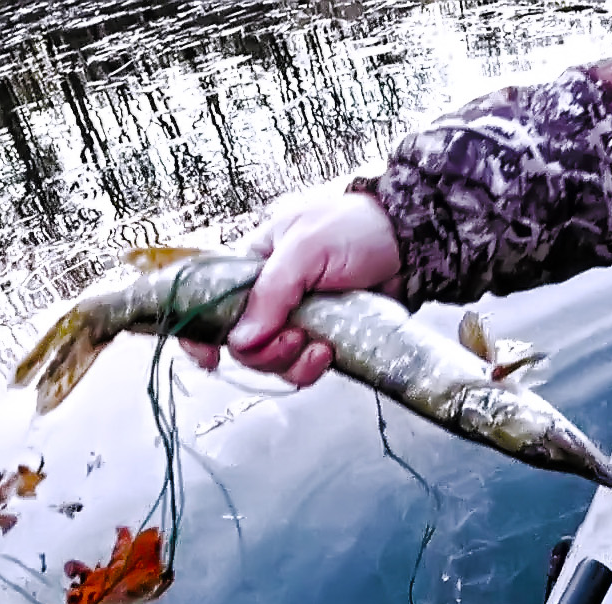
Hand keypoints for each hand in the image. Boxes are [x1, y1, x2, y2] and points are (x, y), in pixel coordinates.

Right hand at [179, 190, 401, 386]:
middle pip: (243, 342)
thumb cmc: (357, 228)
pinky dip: (312, 367)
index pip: (209, 299)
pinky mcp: (323, 337)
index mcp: (253, 264)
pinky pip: (303, 366)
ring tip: (317, 343)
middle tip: (294, 336)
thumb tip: (240, 340)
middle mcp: (269, 294)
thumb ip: (271, 293)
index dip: (201, 331)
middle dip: (265, 350)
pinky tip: (328, 351)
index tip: (209, 355)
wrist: (411, 243)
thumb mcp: (307, 249)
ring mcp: (296, 318)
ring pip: (273, 360)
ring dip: (291, 361)